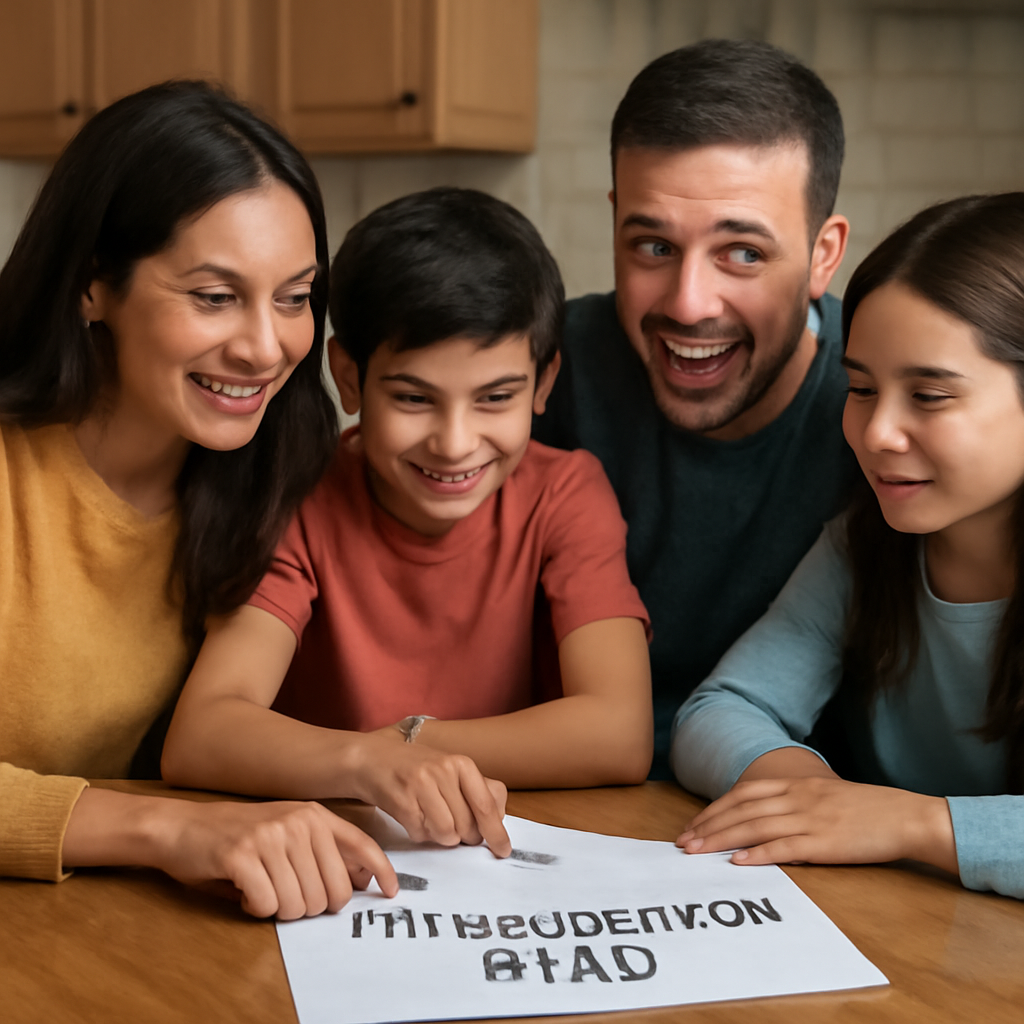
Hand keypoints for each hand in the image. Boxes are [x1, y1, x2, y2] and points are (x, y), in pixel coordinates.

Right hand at [150, 798, 398, 918]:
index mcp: (314, 815)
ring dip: (280, 910)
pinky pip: (266, 905)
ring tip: (262, 890)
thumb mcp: (287, 833)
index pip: (362, 844)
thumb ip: (323, 852)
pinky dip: (254, 909)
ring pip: (299, 904)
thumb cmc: (237, 836)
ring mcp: (270, 837)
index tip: (391, 892)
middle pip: (331, 892)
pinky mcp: (242, 855)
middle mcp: (298, 821)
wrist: (182, 826)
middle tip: (286, 897)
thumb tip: (362, 880)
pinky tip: (243, 891)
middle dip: (311, 908)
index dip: (382, 871)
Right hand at [352, 728, 510, 856]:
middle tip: (454, 829)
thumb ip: (477, 791)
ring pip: (447, 833)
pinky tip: (414, 818)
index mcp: (461, 763)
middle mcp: (443, 771)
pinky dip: (420, 833)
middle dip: (465, 836)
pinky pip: (422, 834)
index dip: (496, 833)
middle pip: (468, 825)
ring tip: (432, 820)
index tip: (503, 850)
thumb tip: (499, 820)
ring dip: (441, 837)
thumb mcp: (450, 770)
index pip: (486, 805)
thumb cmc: (416, 769)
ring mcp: (420, 785)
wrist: (371, 760)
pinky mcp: (401, 801)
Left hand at [676, 776, 957, 873]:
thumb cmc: (866, 810)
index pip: (743, 794)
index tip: (692, 825)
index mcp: (796, 784)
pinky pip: (784, 847)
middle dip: (708, 826)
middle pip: (741, 810)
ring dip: (721, 839)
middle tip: (682, 843)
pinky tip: (736, 862)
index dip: (714, 809)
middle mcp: (797, 797)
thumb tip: (766, 818)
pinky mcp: (824, 842)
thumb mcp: (824, 795)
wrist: (905, 816)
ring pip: (754, 827)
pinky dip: (757, 854)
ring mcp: (810, 819)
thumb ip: (795, 801)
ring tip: (697, 852)